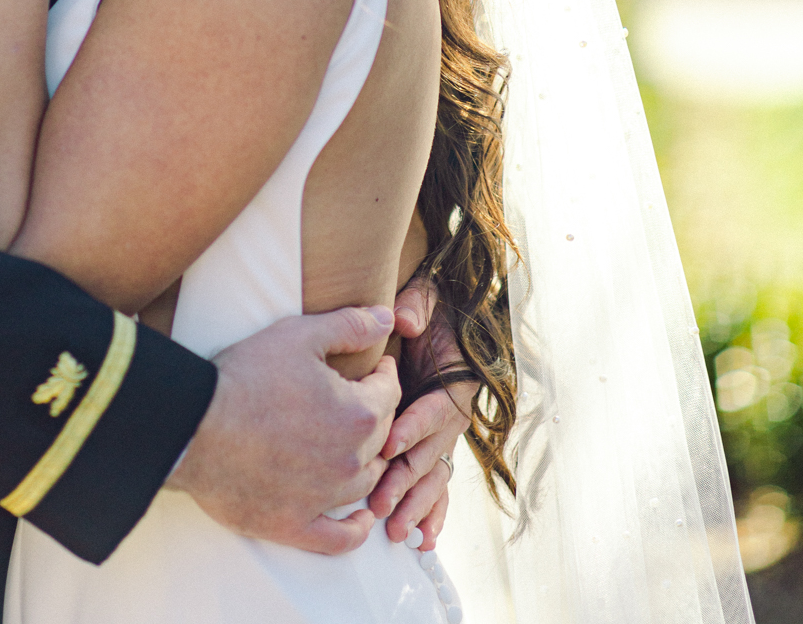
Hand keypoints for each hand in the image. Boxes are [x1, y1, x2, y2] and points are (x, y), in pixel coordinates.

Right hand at [167, 306, 400, 554]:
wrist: (195, 426)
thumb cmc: (246, 376)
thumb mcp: (298, 335)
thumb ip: (349, 325)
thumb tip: (387, 318)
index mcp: (357, 413)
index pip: (390, 394)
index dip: (385, 377)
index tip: (378, 369)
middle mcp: (350, 460)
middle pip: (381, 438)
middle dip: (378, 415)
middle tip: (363, 401)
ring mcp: (325, 498)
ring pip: (366, 483)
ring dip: (369, 463)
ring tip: (360, 448)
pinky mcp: (296, 525)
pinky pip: (341, 539)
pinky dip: (356, 530)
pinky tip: (361, 519)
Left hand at [366, 279, 476, 549]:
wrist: (427, 315)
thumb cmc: (421, 307)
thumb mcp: (423, 297)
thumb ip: (417, 306)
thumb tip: (403, 320)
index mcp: (455, 381)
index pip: (436, 409)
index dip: (414, 426)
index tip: (388, 441)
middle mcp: (452, 413)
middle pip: (432, 452)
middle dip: (406, 480)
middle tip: (381, 502)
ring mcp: (442, 434)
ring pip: (432, 476)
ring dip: (415, 504)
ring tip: (395, 530)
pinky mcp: (431, 446)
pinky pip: (436, 485)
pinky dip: (432, 512)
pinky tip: (421, 539)